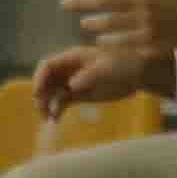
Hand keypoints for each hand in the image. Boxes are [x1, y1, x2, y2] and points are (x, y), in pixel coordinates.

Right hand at [32, 44, 167, 117]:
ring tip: (49, 118)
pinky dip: (55, 112)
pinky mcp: (78, 95)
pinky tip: (55, 120)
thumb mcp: (107, 68)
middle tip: (42, 110)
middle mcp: (69, 69)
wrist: (138, 75)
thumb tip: (70, 85)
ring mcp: (72, 82)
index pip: (47, 65)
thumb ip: (88, 75)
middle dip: (41, 95)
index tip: (38, 94)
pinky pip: (60, 103)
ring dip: (46, 106)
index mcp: (73, 57)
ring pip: (51, 94)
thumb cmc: (124, 64)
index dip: (39, 78)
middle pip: (45, 81)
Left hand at [64, 0, 176, 57]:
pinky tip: (99, 41)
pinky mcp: (148, 40)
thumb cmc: (176, 3)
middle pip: (105, 0)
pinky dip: (108, 40)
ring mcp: (146, 20)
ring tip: (83, 23)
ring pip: (110, 21)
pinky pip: (121, 41)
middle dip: (81, 1)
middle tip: (65, 3)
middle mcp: (144, 0)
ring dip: (94, 22)